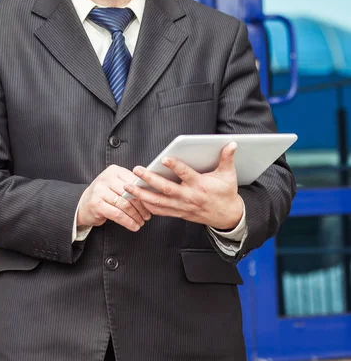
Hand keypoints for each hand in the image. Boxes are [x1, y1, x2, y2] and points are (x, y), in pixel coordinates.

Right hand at [77, 165, 151, 231]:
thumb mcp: (116, 185)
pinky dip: (128, 222)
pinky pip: (118, 214)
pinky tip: (134, 226)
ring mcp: (100, 190)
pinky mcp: (96, 204)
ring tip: (141, 222)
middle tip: (148, 216)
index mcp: (114, 170)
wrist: (82, 205)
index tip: (152, 203)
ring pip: (125, 205)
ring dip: (136, 216)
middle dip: (142, 207)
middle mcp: (106, 178)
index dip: (145, 194)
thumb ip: (130, 185)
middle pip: (131, 193)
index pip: (135, 182)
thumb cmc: (104, 195)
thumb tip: (152, 191)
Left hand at [123, 143, 243, 230]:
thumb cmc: (226, 193)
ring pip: (158, 202)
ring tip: (128, 187)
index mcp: (200, 185)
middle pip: (166, 188)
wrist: (227, 217)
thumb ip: (227, 158)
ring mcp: (182, 206)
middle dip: (149, 179)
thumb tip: (231, 143)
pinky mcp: (178, 213)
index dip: (175, 167)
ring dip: (142, 194)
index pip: (186, 174)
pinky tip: (136, 198)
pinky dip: (147, 205)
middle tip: (137, 170)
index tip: (164, 159)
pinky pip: (160, 211)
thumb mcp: (229, 175)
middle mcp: (188, 197)